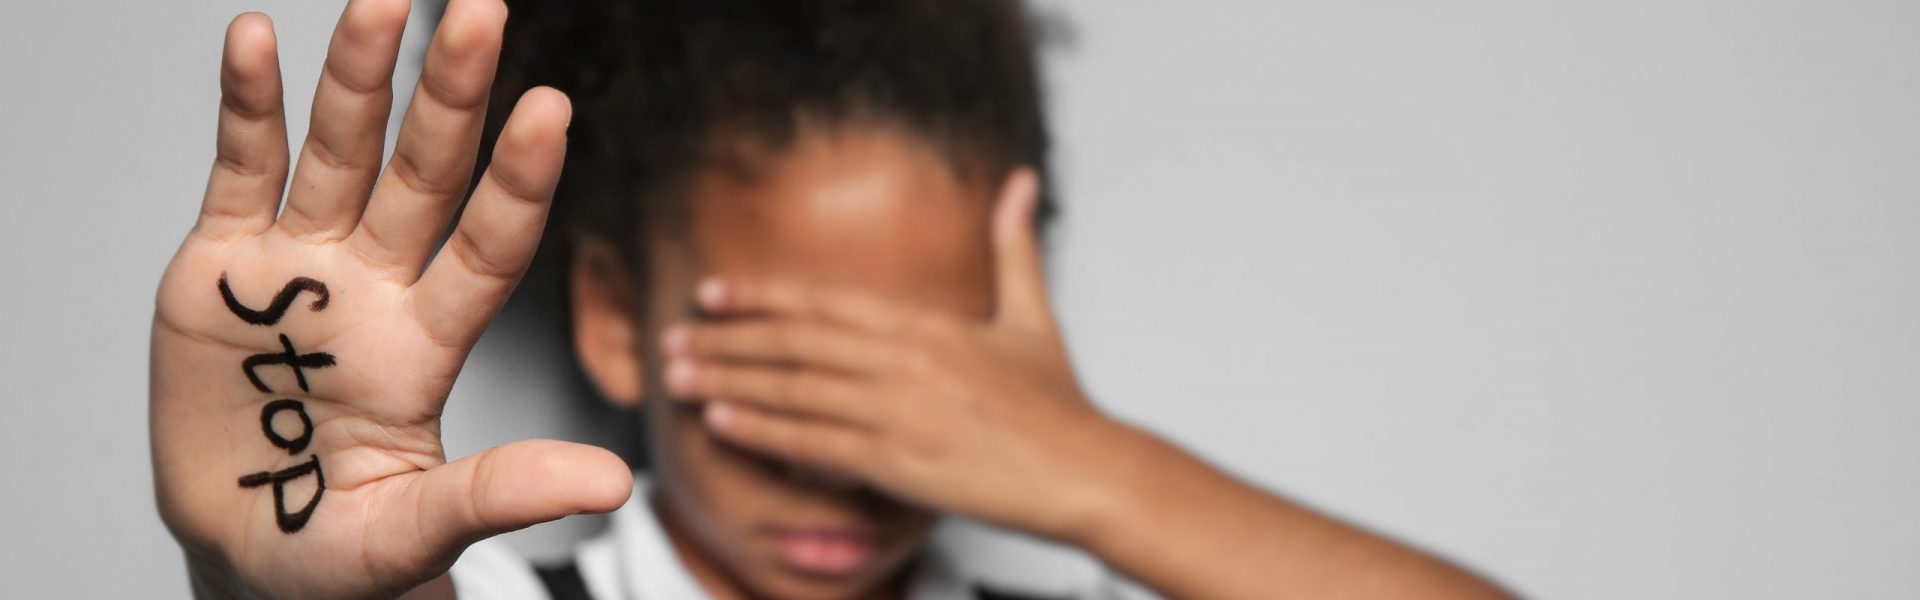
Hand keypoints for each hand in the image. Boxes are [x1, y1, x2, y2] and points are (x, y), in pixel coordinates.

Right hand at [151, 2, 627, 596]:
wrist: (241, 547)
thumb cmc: (332, 551)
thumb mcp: (412, 535)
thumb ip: (498, 496)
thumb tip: (615, 486)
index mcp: (428, 347)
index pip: (488, 247)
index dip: (519, 182)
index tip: (553, 110)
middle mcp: (374, 291)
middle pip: (424, 178)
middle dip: (451, 98)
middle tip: (484, 11)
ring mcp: (300, 270)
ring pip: (339, 155)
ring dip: (358, 76)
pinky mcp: (222, 268)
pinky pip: (242, 172)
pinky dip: (248, 108)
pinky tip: (254, 40)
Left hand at [657, 170, 1133, 541]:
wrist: (1086, 470)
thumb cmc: (1058, 404)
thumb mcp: (1033, 315)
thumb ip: (1013, 247)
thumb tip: (1021, 181)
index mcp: (927, 325)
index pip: (824, 303)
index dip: (761, 297)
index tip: (713, 292)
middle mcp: (904, 363)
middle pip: (794, 344)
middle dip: (725, 340)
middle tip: (672, 337)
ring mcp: (897, 413)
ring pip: (793, 391)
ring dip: (727, 383)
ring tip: (677, 378)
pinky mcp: (897, 463)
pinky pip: (815, 444)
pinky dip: (763, 431)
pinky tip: (722, 423)